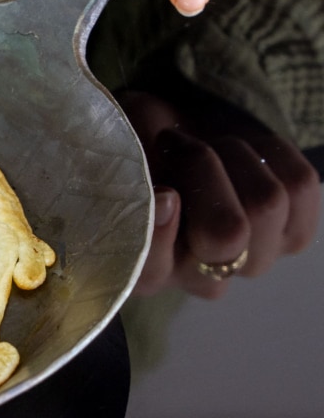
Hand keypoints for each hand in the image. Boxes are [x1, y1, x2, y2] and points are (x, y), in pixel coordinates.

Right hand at [117, 87, 320, 297]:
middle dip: (202, 168)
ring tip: (210, 146)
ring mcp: (253, 260)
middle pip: (226, 234)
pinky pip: (300, 184)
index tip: (162, 188)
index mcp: (146, 270)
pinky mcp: (294, 234)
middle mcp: (201, 278)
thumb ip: (125, 185)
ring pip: (266, 202)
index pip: (154, 270)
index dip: (161, 230)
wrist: (182, 139)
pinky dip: (271, 152)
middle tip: (177, 144)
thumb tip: (165, 201)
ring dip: (234, 154)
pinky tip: (245, 153)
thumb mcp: (117, 161)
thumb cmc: (139, 152)